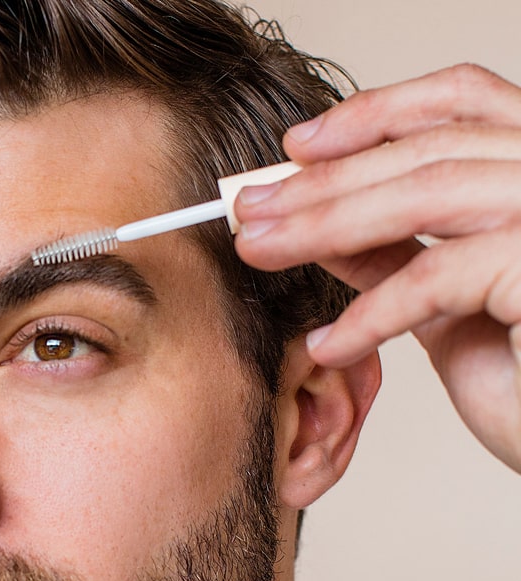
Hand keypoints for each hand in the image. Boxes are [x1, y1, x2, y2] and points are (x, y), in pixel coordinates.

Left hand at [234, 64, 520, 472]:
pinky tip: (328, 347)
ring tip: (259, 250)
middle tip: (249, 208)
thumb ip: (394, 253)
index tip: (298, 145)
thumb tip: (323, 220)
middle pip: (430, 149)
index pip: (462, 103)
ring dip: (325, 224)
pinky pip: (435, 276)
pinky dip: (370, 313)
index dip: (375, 113)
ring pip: (428, 193)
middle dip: (324, 180)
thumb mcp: (446, 305)